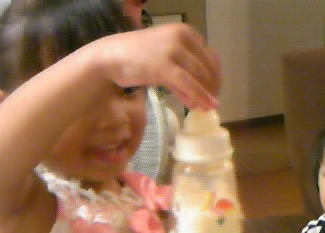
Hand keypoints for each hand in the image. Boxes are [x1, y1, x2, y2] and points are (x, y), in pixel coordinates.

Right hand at [93, 23, 220, 109]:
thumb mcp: (165, 60)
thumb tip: (202, 98)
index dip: (215, 77)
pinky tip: (203, 107)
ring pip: (200, 76)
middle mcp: (182, 37)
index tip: (213, 92)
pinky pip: (188, 84)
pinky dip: (199, 96)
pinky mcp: (164, 65)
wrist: (109, 57)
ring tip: (204, 108)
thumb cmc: (136, 58)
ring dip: (206, 94)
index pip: (210, 56)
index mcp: (185, 32)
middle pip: (208, 67)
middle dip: (211, 88)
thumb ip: (183, 74)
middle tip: (209, 104)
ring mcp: (173, 50)